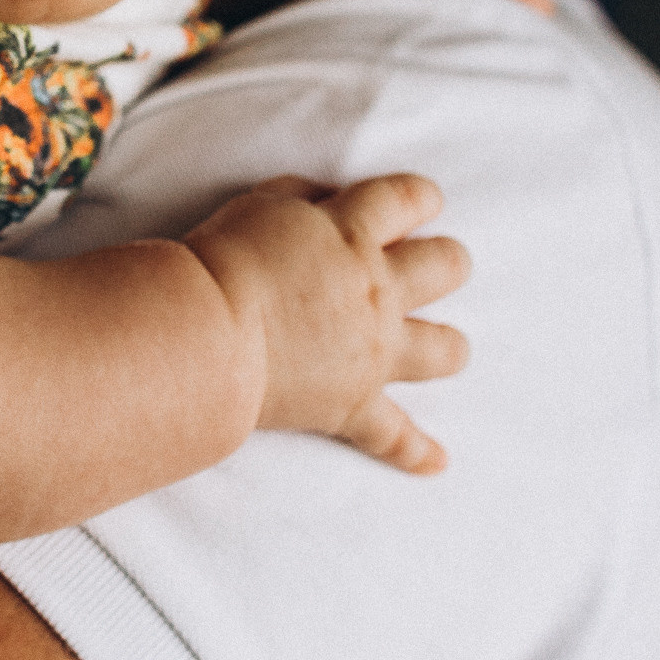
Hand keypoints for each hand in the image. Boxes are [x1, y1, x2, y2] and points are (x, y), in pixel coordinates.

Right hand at [186, 173, 469, 473]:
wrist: (208, 334)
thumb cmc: (223, 261)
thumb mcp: (260, 203)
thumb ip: (303, 196)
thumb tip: (330, 200)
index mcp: (354, 234)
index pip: (406, 201)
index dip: (421, 197)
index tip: (425, 200)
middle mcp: (378, 289)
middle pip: (444, 266)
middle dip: (449, 261)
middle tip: (442, 263)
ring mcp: (373, 352)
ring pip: (442, 348)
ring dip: (450, 344)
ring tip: (451, 344)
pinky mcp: (354, 405)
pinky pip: (393, 435)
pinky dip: (415, 451)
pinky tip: (439, 463)